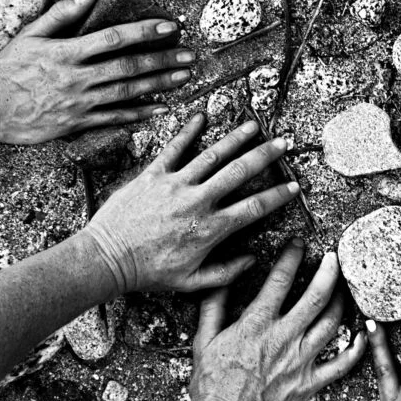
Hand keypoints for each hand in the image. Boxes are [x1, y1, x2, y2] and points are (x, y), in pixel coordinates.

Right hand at [0, 0, 192, 142]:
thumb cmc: (7, 69)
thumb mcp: (30, 34)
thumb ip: (63, 14)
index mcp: (67, 53)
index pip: (114, 38)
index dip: (145, 31)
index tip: (170, 26)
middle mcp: (77, 78)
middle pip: (129, 67)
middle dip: (163, 60)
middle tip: (190, 56)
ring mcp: (79, 103)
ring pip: (127, 93)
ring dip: (159, 85)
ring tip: (184, 77)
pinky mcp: (77, 123)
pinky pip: (115, 118)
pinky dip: (140, 114)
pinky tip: (162, 108)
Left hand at [82, 112, 300, 293]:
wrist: (106, 259)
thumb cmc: (147, 273)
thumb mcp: (191, 283)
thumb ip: (225, 273)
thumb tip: (252, 261)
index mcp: (210, 229)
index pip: (254, 208)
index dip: (278, 196)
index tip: (294, 186)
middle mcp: (198, 202)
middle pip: (239, 173)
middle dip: (265, 156)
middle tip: (283, 143)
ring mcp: (175, 185)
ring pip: (212, 155)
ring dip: (235, 139)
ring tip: (254, 126)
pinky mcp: (152, 175)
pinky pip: (173, 148)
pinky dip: (188, 131)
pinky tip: (202, 117)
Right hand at [187, 240, 365, 400]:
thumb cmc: (210, 387)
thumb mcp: (202, 341)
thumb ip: (213, 307)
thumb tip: (222, 280)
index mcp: (256, 325)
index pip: (279, 280)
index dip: (291, 256)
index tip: (299, 244)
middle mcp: (283, 338)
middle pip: (315, 297)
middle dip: (328, 272)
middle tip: (334, 257)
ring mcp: (300, 361)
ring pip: (331, 324)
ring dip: (341, 303)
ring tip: (344, 291)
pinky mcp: (309, 385)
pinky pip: (341, 365)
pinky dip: (356, 349)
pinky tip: (363, 336)